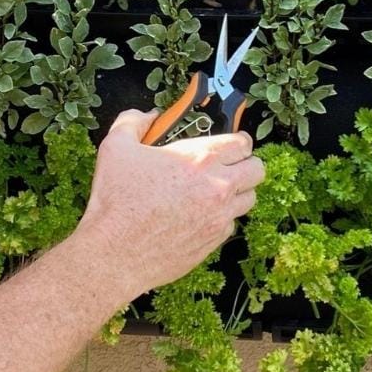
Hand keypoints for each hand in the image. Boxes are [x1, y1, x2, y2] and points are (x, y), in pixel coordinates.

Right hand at [76, 109, 264, 298]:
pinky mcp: (212, 242)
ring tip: (214, 191)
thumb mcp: (116, 147)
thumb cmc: (116, 200)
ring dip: (237, 192)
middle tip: (228, 165)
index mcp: (201, 158)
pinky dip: (220, 218)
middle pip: (257, 170)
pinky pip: (230, 225)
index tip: (231, 143)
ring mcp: (219, 217)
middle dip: (246, 164)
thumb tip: (148, 116)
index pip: (243, 142)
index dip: (238, 140)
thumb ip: (134, 122)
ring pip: (249, 199)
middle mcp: (218, 187)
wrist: (114, 254)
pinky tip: (199, 216)